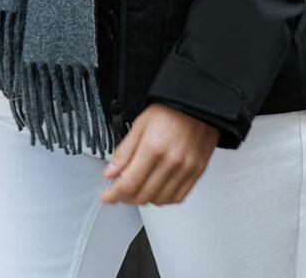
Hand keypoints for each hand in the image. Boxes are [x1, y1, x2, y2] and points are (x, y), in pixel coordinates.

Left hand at [99, 103, 218, 205]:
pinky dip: (163, 199)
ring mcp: (186, 169)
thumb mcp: (140, 124)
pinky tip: (156, 190)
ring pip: (159, 200)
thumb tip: (110, 172)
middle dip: (126, 198)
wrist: (198, 104)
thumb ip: (125, 151)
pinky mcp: (197, 172)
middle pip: (143, 195)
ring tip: (138, 189)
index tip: (107, 197)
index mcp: (153, 147)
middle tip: (120, 192)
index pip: (129, 183)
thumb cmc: (170, 111)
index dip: (114, 194)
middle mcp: (171, 161)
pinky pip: (177, 198)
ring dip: (144, 199)